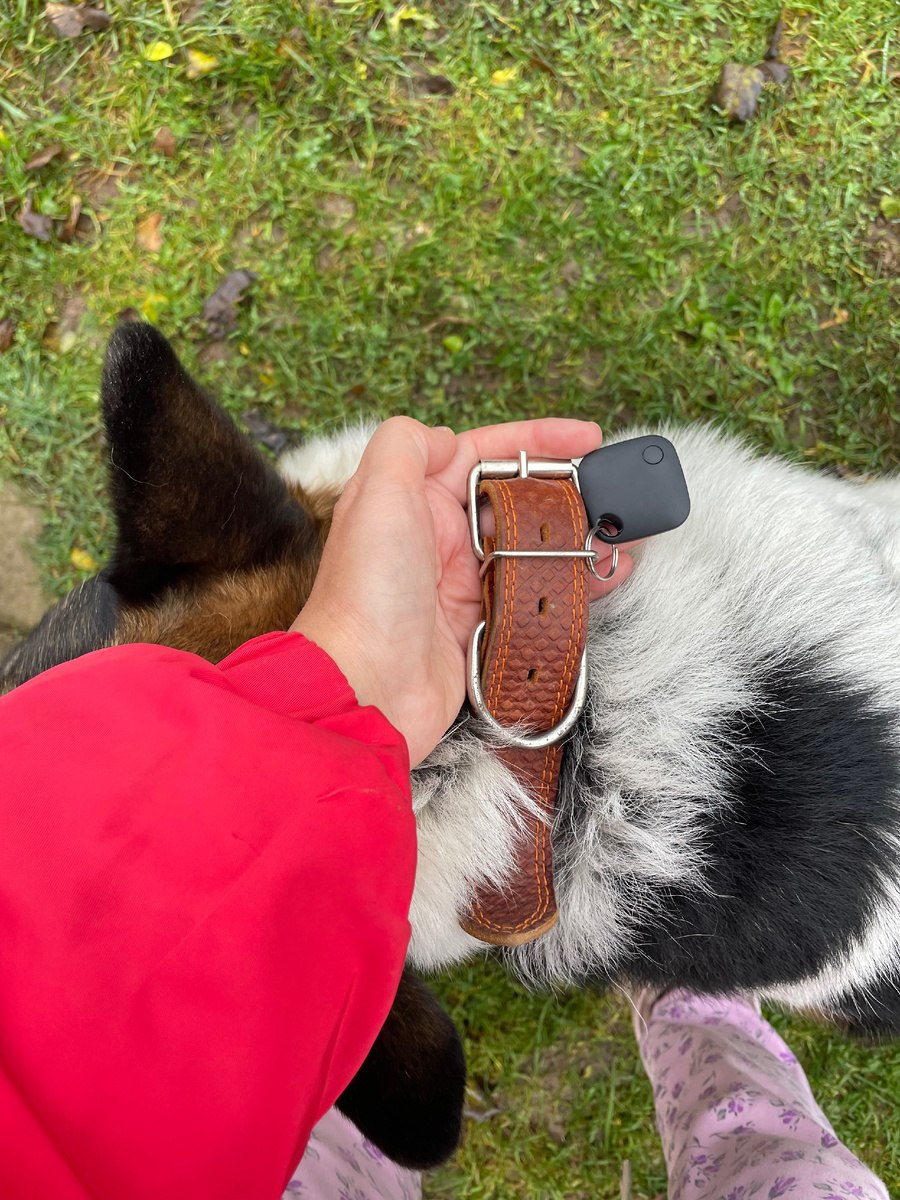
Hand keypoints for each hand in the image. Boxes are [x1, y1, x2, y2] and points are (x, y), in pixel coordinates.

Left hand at [291, 417, 632, 765]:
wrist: (366, 688)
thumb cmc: (365, 593)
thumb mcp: (376, 495)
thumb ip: (407, 446)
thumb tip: (448, 435)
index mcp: (416, 499)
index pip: (484, 453)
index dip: (537, 440)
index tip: (586, 438)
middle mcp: (441, 537)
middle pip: (517, 499)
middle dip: (568, 489)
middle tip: (613, 489)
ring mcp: (465, 583)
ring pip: (536, 546)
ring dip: (580, 536)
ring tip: (622, 531)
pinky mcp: (485, 625)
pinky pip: (540, 594)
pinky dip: (576, 583)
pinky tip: (607, 574)